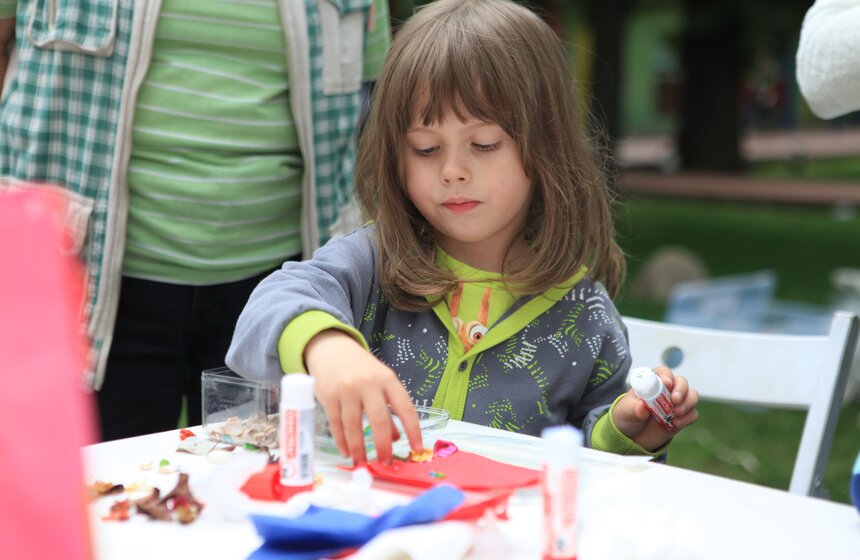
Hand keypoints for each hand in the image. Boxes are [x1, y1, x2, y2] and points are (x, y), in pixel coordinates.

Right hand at [304, 329, 422, 463]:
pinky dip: (342, 442)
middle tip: (385, 462)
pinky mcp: (328, 396)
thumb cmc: (361, 369)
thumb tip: (397, 438)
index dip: (413, 430)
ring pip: (354, 426)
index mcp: (387, 379)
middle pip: (379, 419)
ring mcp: (347, 390)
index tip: (418, 449)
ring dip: (359, 449)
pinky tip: (347, 453)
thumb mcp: (381, 382)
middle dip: (383, 446)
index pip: (405, 407)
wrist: (332, 349)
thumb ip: (390, 408)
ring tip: (364, 462)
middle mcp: (368, 383)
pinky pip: (336, 424)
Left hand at [612, 366, 698, 451]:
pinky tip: (676, 424)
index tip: (667, 384)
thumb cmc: (627, 417)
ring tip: (676, 413)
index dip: (666, 375)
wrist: (632, 437)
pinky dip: (688, 417)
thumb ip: (633, 409)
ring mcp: (676, 403)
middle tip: (675, 400)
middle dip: (681, 389)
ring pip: (692, 395)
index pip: (663, 372)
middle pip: (681, 381)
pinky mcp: (682, 417)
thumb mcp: (626, 412)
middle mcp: (666, 390)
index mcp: (651, 383)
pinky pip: (692, 413)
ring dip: (688, 403)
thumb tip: (642, 408)